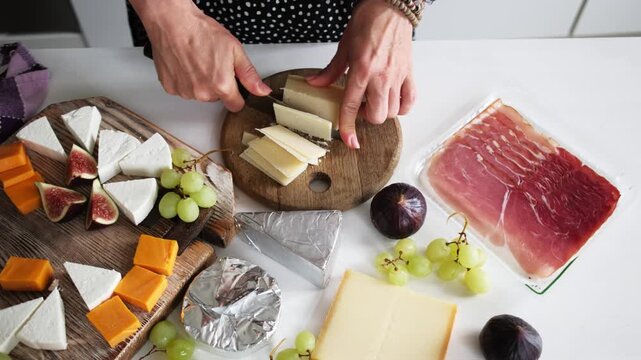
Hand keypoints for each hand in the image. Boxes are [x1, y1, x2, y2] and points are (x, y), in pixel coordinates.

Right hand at [130, 0, 270, 110]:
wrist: (172, 22)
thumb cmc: (201, 31)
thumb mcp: (234, 50)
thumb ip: (249, 75)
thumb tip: (262, 90)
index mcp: (221, 85)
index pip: (235, 105)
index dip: (237, 95)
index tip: (234, 86)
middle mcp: (202, 92)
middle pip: (217, 98)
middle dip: (218, 85)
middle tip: (213, 64)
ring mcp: (185, 91)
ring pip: (199, 94)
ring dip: (201, 82)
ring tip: (198, 61)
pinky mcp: (171, 87)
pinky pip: (183, 89)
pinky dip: (185, 80)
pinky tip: (186, 64)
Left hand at [307, 0, 415, 148]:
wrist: (392, 6)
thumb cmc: (369, 21)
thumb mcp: (344, 46)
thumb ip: (330, 70)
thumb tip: (315, 84)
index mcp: (362, 70)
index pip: (351, 106)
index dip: (348, 127)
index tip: (349, 141)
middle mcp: (381, 77)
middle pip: (377, 115)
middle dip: (366, 117)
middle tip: (360, 106)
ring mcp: (397, 76)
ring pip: (393, 111)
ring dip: (382, 112)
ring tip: (375, 100)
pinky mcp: (409, 73)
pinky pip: (410, 100)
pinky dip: (402, 107)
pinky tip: (394, 101)